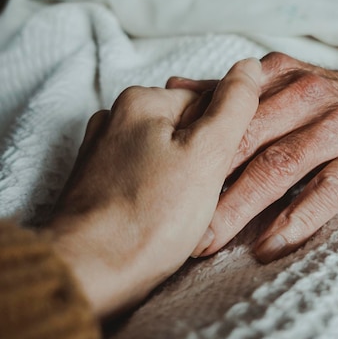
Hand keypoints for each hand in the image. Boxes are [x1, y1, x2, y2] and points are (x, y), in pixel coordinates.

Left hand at [43, 58, 261, 317]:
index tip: (234, 169)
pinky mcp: (97, 187)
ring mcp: (101, 154)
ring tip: (188, 213)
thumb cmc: (150, 216)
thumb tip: (248, 66)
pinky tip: (164, 219)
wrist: (89, 272)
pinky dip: (159, 195)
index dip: (232, 136)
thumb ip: (233, 105)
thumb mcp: (207, 154)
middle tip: (211, 197)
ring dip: (185, 180)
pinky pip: (144, 180)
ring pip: (166, 158)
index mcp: (141, 101)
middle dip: (205, 160)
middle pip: (185, 130)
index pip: (208, 102)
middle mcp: (114, 120)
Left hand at [167, 52, 337, 262]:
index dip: (190, 148)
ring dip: (240, 207)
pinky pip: (327, 193)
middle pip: (247, 141)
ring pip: (280, 167)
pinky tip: (266, 248)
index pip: (226, 113)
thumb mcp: (280, 84)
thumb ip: (229, 92)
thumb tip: (174, 87)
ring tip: (207, 242)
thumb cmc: (326, 103)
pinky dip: (295, 222)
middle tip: (172, 223)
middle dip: (206, 184)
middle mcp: (308, 96)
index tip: (156, 183)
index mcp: (279, 77)